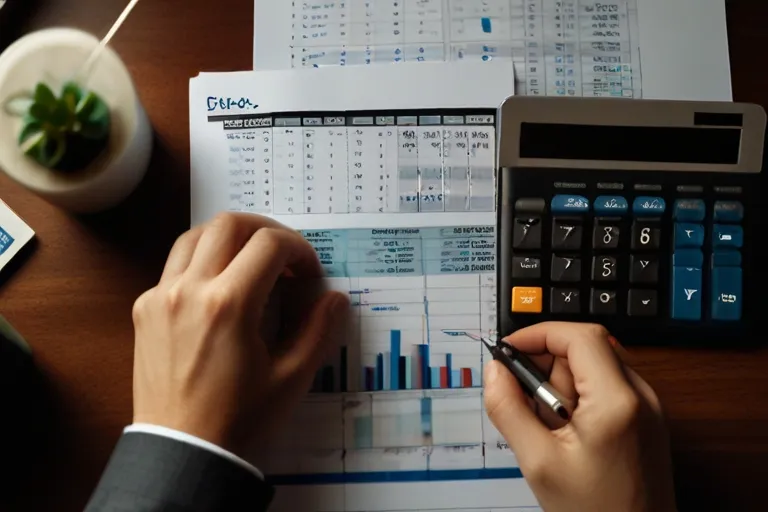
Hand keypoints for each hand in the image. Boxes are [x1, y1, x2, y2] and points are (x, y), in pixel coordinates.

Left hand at [131, 213, 348, 455]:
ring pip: (196, 234)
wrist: (182, 451)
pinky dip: (203, 260)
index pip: (270, 244)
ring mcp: (161, 296)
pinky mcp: (144, 308)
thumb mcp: (290, 378)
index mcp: (228, 305)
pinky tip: (220, 287)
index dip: (299, 250)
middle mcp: (189, 290)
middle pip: (229, 223)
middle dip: (266, 230)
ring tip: (252, 261)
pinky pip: (174, 264)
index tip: (308, 273)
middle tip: (285, 255)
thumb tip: (335, 298)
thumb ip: (318, 331)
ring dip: (230, 237)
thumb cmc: (238, 419)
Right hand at [484, 322, 675, 511]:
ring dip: (559, 384)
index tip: (507, 350)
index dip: (538, 334)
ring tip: (547, 427)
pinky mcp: (644, 418)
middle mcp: (641, 395)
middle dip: (545, 366)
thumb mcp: (539, 462)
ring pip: (592, 367)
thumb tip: (494, 371)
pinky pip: (603, 387)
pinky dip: (576, 398)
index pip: (579, 337)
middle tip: (521, 398)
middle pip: (584, 350)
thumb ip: (509, 409)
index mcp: (618, 401)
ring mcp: (647, 406)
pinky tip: (564, 432)